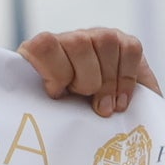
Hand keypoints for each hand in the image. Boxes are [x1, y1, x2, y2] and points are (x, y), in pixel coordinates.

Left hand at [20, 26, 157, 118]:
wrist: (105, 119)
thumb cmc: (70, 120)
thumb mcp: (53, 115)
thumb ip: (46, 110)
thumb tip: (33, 127)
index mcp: (43, 55)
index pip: (44, 45)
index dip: (55, 72)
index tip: (57, 94)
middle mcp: (70, 40)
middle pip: (79, 44)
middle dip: (87, 81)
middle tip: (91, 106)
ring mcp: (97, 38)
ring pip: (106, 42)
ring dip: (109, 80)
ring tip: (108, 107)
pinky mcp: (124, 42)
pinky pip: (130, 49)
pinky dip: (128, 78)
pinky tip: (121, 99)